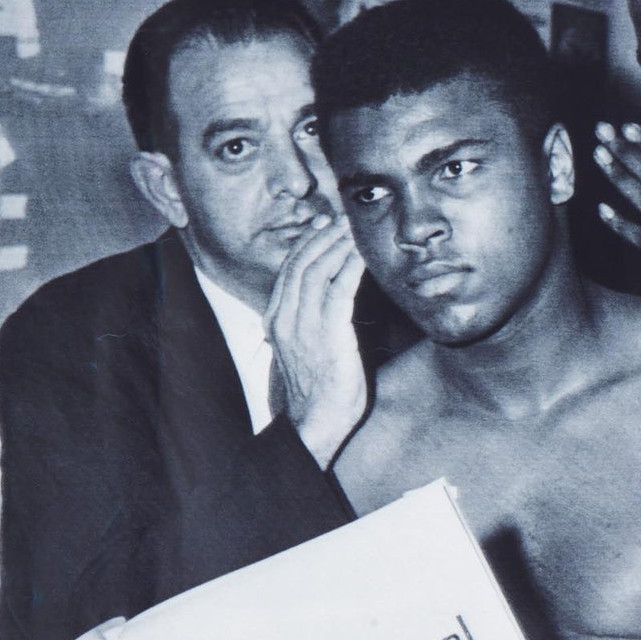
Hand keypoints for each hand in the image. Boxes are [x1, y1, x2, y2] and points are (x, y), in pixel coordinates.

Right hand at [264, 216, 367, 467]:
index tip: (326, 223)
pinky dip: (350, 267)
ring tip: (354, 227)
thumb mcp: (309, 349)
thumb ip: (313, 323)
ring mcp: (304, 325)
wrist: (316, 423)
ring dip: (337, 245)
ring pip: (317, 270)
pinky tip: (362, 254)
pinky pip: (338, 290)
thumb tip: (329, 304)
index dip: (309, 243)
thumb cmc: (320, 389)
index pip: (291, 269)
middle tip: (344, 216)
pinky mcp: (328, 334)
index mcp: (278, 318)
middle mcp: (286, 317)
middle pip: (302, 262)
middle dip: (324, 235)